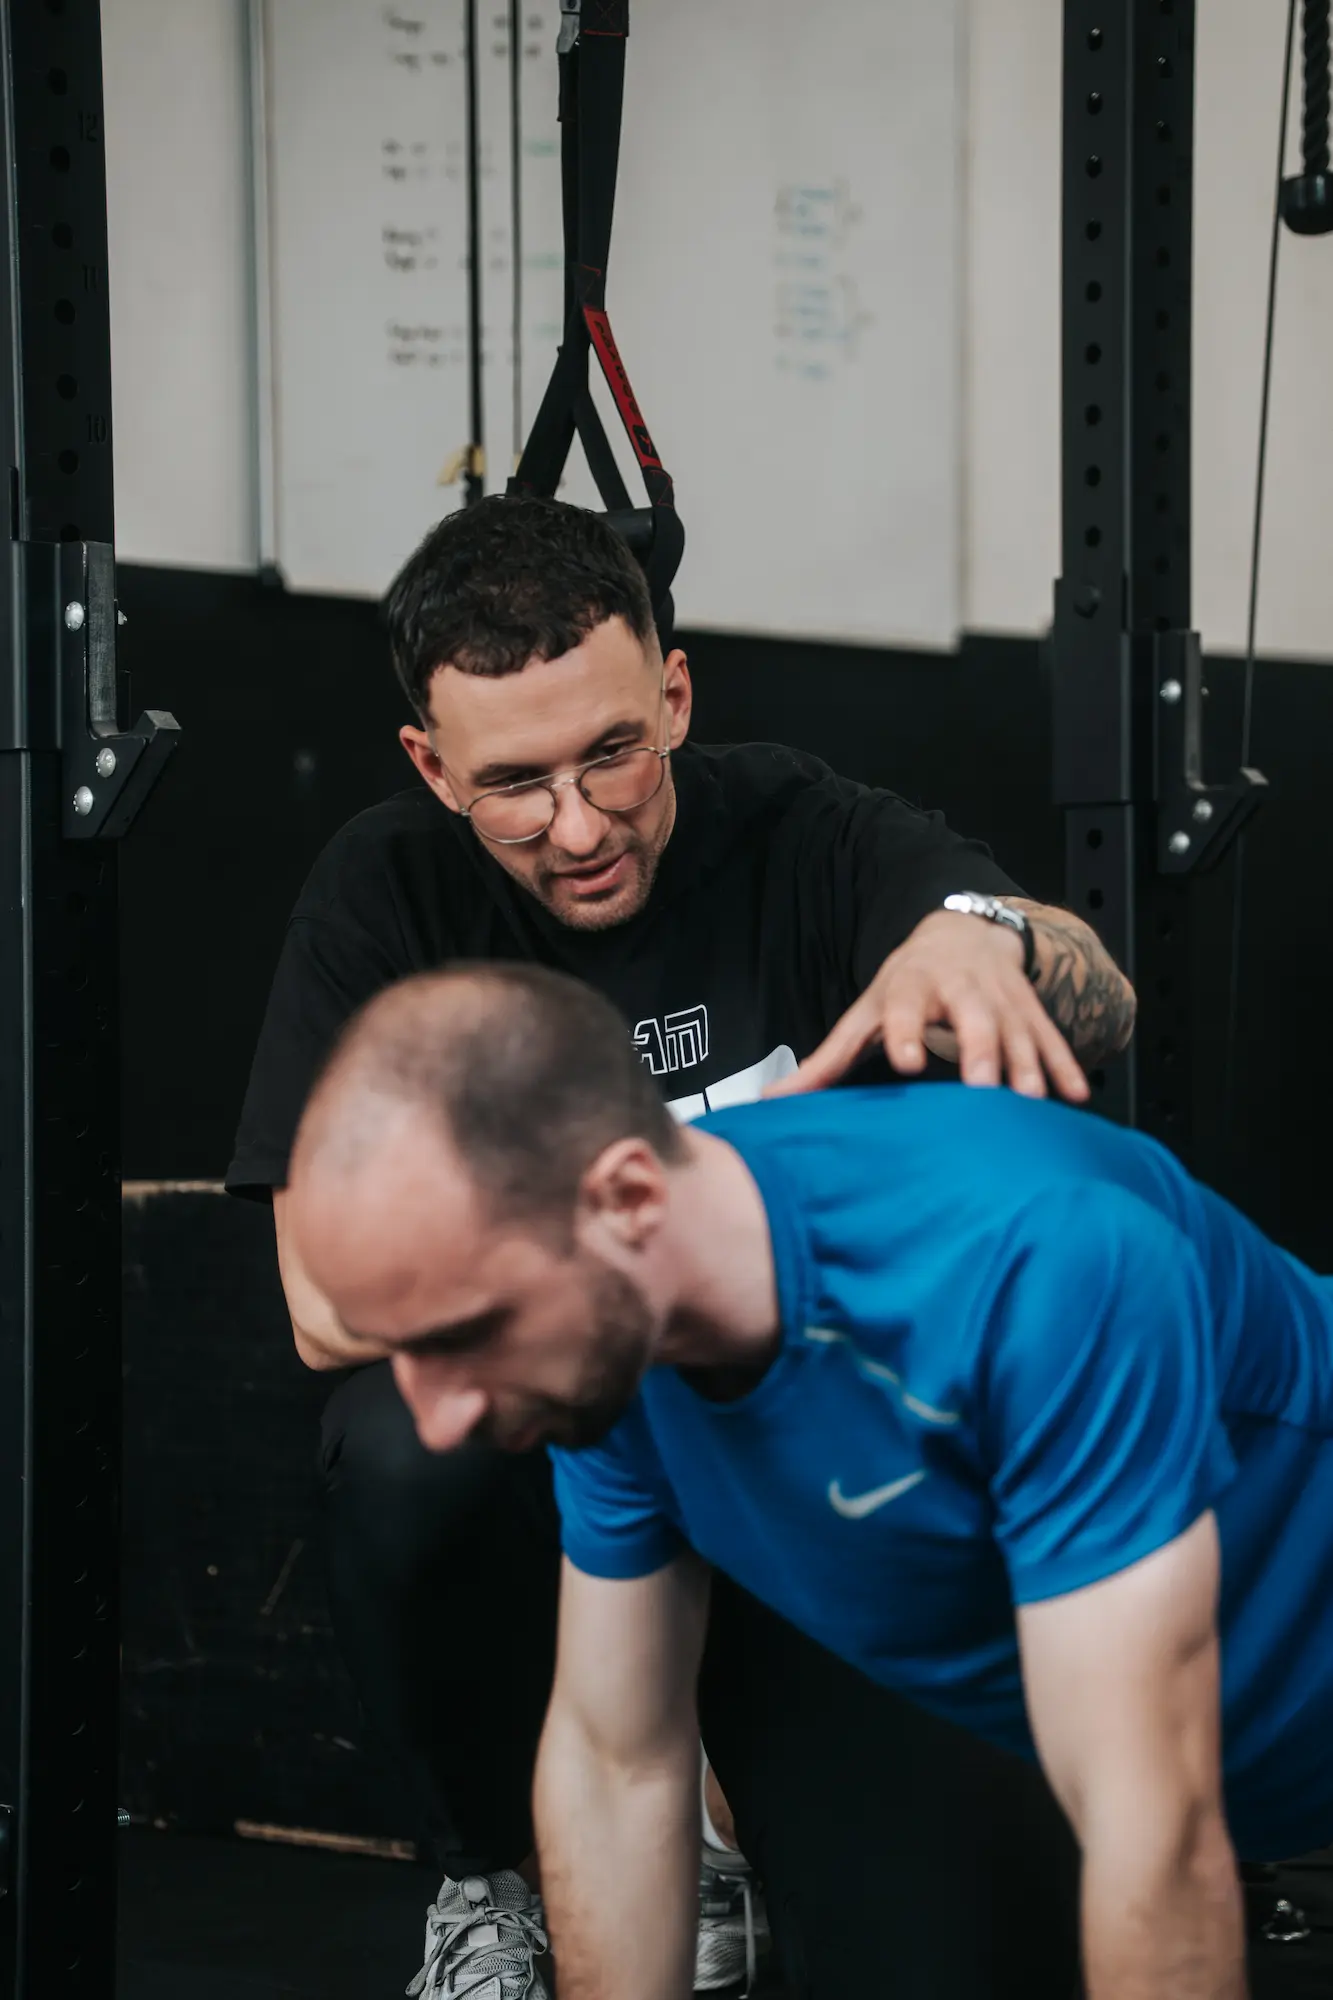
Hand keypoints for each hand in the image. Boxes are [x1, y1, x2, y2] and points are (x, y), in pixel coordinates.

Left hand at [769, 910, 1090, 1102]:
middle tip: (985, 1089)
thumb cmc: (904, 984)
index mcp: (910, 986)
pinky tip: (1076, 1096)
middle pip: (973, 1018)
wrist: (963, 934)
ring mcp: (1000, 996)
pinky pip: (1050, 1037)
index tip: (907, 1061)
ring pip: (1017, 1029)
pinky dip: (1065, 1064)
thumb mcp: (865, 1013)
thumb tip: (772, 1101)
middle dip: (982, 1050)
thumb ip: (827, 1061)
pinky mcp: (1029, 1008)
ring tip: (1032, 1101)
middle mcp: (959, 987)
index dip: (906, 1031)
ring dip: (1028, 1064)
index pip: (904, 1007)